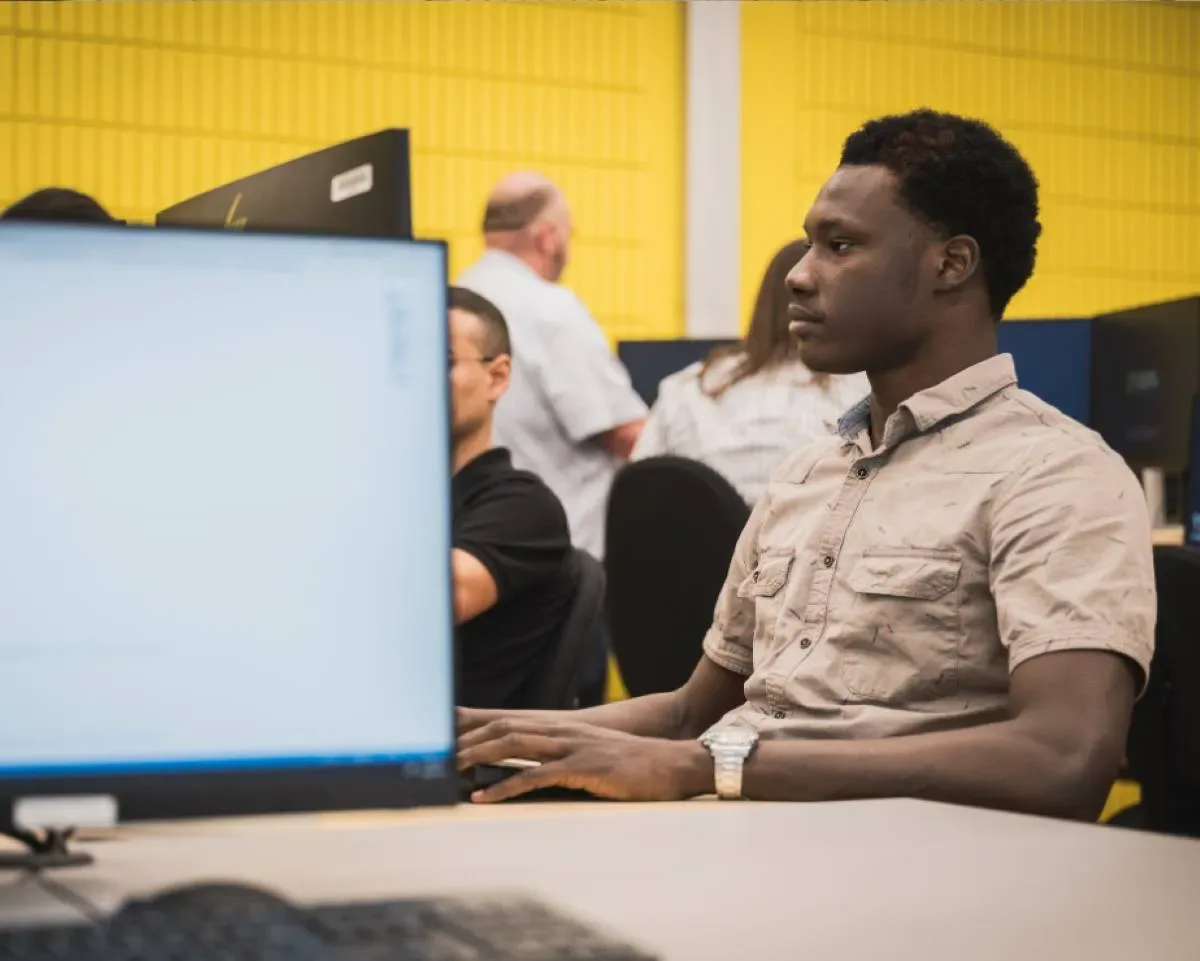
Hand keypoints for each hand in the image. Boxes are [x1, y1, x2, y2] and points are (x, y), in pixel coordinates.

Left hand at [456, 714, 713, 802]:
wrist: (674, 765)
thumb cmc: (633, 768)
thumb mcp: (591, 758)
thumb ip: (561, 761)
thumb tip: (530, 774)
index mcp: (562, 727)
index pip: (508, 720)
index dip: (475, 723)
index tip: (443, 730)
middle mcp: (563, 730)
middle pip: (503, 728)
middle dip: (467, 738)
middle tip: (433, 751)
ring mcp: (572, 746)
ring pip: (514, 745)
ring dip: (478, 757)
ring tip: (449, 769)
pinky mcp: (583, 767)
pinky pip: (537, 776)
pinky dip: (506, 787)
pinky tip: (484, 798)